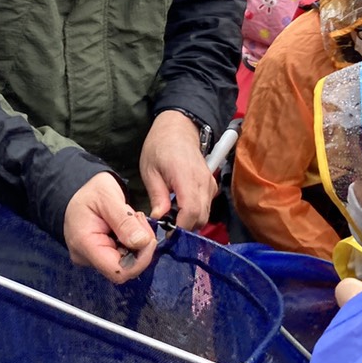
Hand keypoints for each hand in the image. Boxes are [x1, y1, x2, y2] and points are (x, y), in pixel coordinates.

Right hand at [63, 172, 156, 283]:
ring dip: (138, 243)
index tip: (148, 238)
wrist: (79, 193)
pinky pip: (123, 258)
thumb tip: (142, 242)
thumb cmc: (91, 193)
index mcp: (84, 244)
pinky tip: (128, 227)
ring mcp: (92, 260)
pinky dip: (132, 243)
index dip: (140, 260)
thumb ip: (125, 221)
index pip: (118, 271)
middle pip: (125, 268)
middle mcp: (86, 258)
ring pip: (127, 263)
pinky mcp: (100, 257)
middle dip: (141, 246)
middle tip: (138, 219)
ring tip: (131, 219)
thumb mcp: (108, 197)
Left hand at [140, 110, 214, 230]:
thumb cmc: (160, 146)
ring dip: (190, 221)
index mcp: (186, 177)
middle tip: (166, 229)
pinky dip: (195, 213)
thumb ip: (157, 195)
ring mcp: (210, 184)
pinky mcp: (211, 185)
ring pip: (205, 214)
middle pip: (201, 217)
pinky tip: (179, 209)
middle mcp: (203, 182)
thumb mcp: (150, 170)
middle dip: (185, 228)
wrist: (179, 128)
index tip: (167, 234)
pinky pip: (206, 206)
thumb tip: (159, 218)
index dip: (181, 227)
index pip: (192, 211)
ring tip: (171, 219)